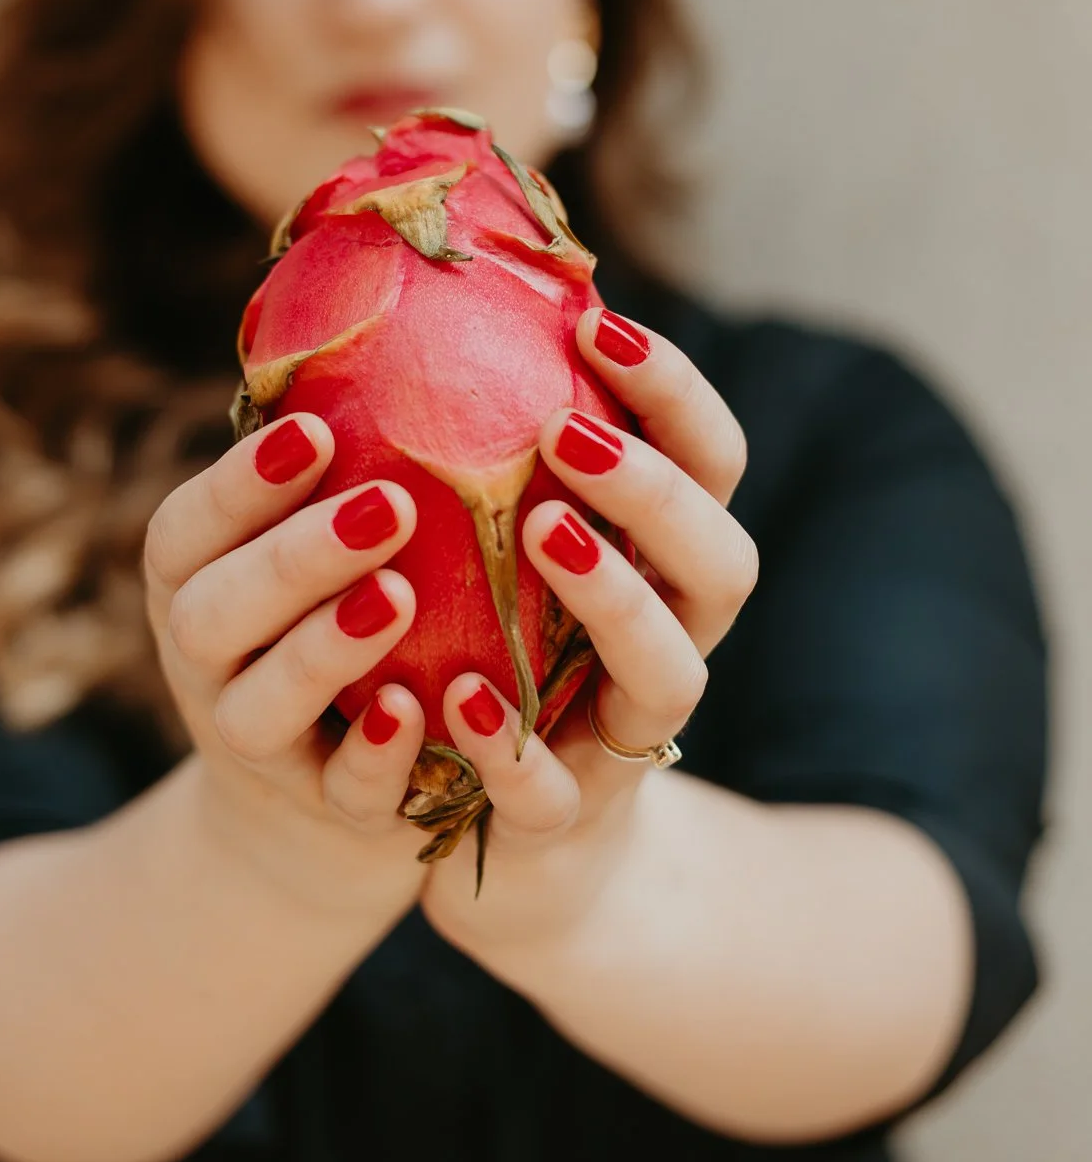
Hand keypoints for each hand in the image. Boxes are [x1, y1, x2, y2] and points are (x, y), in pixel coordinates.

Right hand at [143, 415, 431, 918]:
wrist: (316, 805)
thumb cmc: (324, 622)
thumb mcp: (298, 548)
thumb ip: (327, 463)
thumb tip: (396, 302)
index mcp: (193, 584)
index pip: (185, 531)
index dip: (239, 485)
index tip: (314, 429)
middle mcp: (206, 666)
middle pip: (211, 615)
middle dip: (293, 557)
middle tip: (391, 502)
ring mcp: (257, 749)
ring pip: (259, 709)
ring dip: (324, 650)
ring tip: (399, 595)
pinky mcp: (326, 816)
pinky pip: (342, 796)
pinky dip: (373, 757)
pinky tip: (415, 711)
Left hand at [420, 308, 758, 963]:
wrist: (530, 856)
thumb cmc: (514, 667)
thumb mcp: (523, 561)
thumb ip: (508, 462)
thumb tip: (439, 305)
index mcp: (665, 568)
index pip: (711, 463)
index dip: (673, 393)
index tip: (594, 325)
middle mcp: (672, 646)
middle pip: (722, 561)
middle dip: (655, 490)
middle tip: (566, 431)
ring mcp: (627, 740)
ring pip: (669, 675)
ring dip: (615, 600)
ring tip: (541, 533)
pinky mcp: (566, 824)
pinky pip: (555, 792)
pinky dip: (515, 748)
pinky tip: (458, 699)